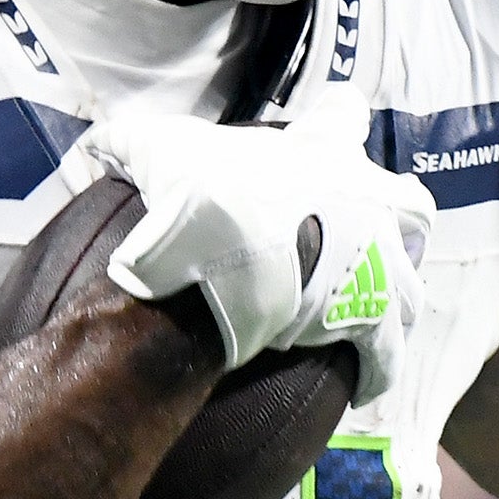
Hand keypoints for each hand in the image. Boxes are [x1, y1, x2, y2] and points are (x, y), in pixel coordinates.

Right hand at [77, 113, 434, 405]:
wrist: (229, 250)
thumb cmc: (200, 192)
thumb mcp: (152, 148)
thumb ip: (122, 142)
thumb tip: (88, 151)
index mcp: (323, 149)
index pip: (344, 114)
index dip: (338, 116)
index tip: (338, 115)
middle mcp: (367, 199)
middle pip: (409, 200)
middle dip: (400, 216)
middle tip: (382, 233)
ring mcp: (380, 259)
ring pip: (410, 281)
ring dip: (397, 296)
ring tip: (381, 315)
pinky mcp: (373, 315)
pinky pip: (387, 350)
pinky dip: (379, 368)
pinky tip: (367, 384)